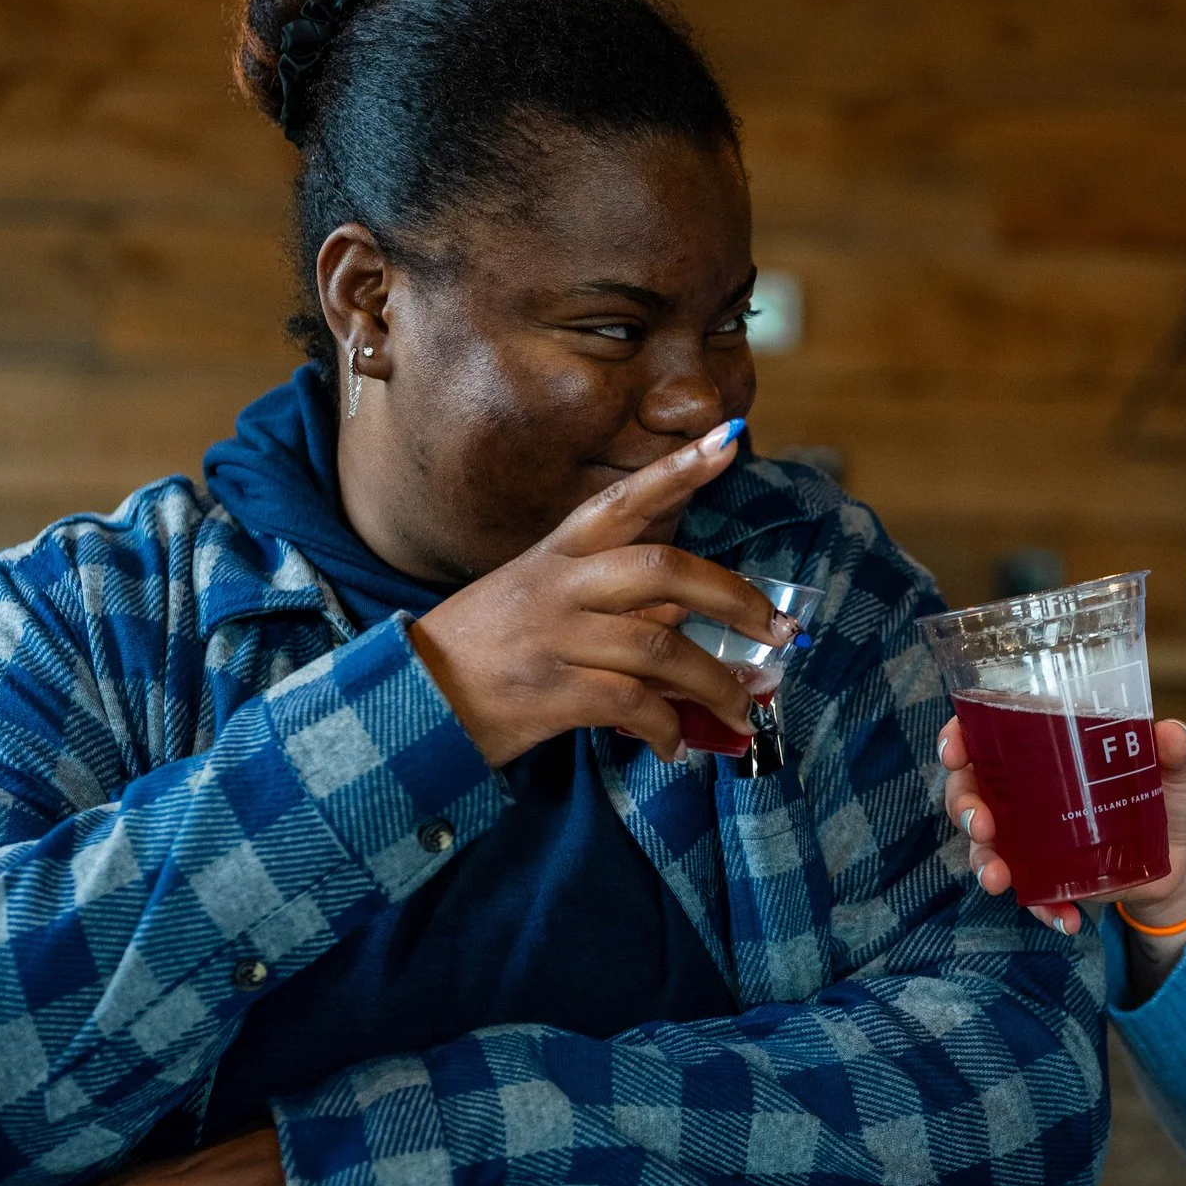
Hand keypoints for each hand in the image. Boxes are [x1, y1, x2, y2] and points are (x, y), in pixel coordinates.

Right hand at [408, 420, 802, 767]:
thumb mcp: (542, 605)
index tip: (729, 439)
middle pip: (663, 570)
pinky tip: (674, 746)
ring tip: (740, 710)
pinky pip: (633, 704)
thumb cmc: (484, 651)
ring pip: (661, 645)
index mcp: (557, 553)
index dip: (678, 469)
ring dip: (716, 683)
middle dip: (734, 598)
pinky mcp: (550, 692)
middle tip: (778, 631)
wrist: (407, 702)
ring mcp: (554, 637)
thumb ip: (614, 603)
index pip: (623, 500)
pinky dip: (666, 728)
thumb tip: (689, 615)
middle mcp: (558, 586)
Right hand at [939, 715, 1185, 935]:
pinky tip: (1068, 920)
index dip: (961, 737)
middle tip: (982, 826)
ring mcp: (1036, 836)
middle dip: (964, 806)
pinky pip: (1031, 895)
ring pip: (986, 846)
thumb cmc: (1183, 800)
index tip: (955, 753)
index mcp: (1055, 745)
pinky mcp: (1051, 876)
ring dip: (984, 863)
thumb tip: (1169, 735)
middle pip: (973, 788)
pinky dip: (1043, 909)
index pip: (989, 731)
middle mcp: (1033, 788)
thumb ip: (1179, 751)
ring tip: (999, 881)